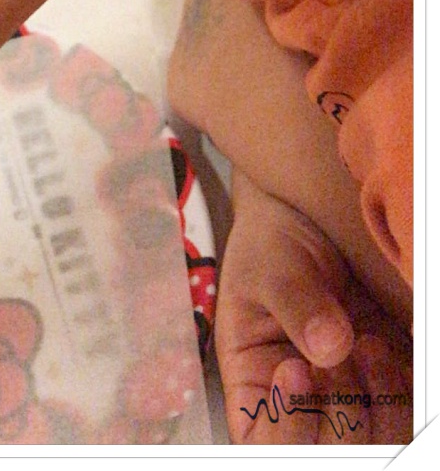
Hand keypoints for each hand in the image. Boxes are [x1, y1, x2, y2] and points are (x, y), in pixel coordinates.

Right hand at [216, 171, 411, 443]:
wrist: (313, 218)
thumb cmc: (272, 247)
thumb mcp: (268, 267)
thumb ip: (294, 303)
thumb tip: (329, 347)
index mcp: (257, 391)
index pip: (263, 444)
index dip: (284, 428)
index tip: (296, 370)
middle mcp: (306, 408)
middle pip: (328, 452)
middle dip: (340, 412)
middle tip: (338, 350)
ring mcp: (351, 399)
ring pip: (377, 441)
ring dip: (380, 405)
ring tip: (369, 343)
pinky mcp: (389, 385)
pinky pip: (408, 413)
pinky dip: (405, 391)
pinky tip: (389, 347)